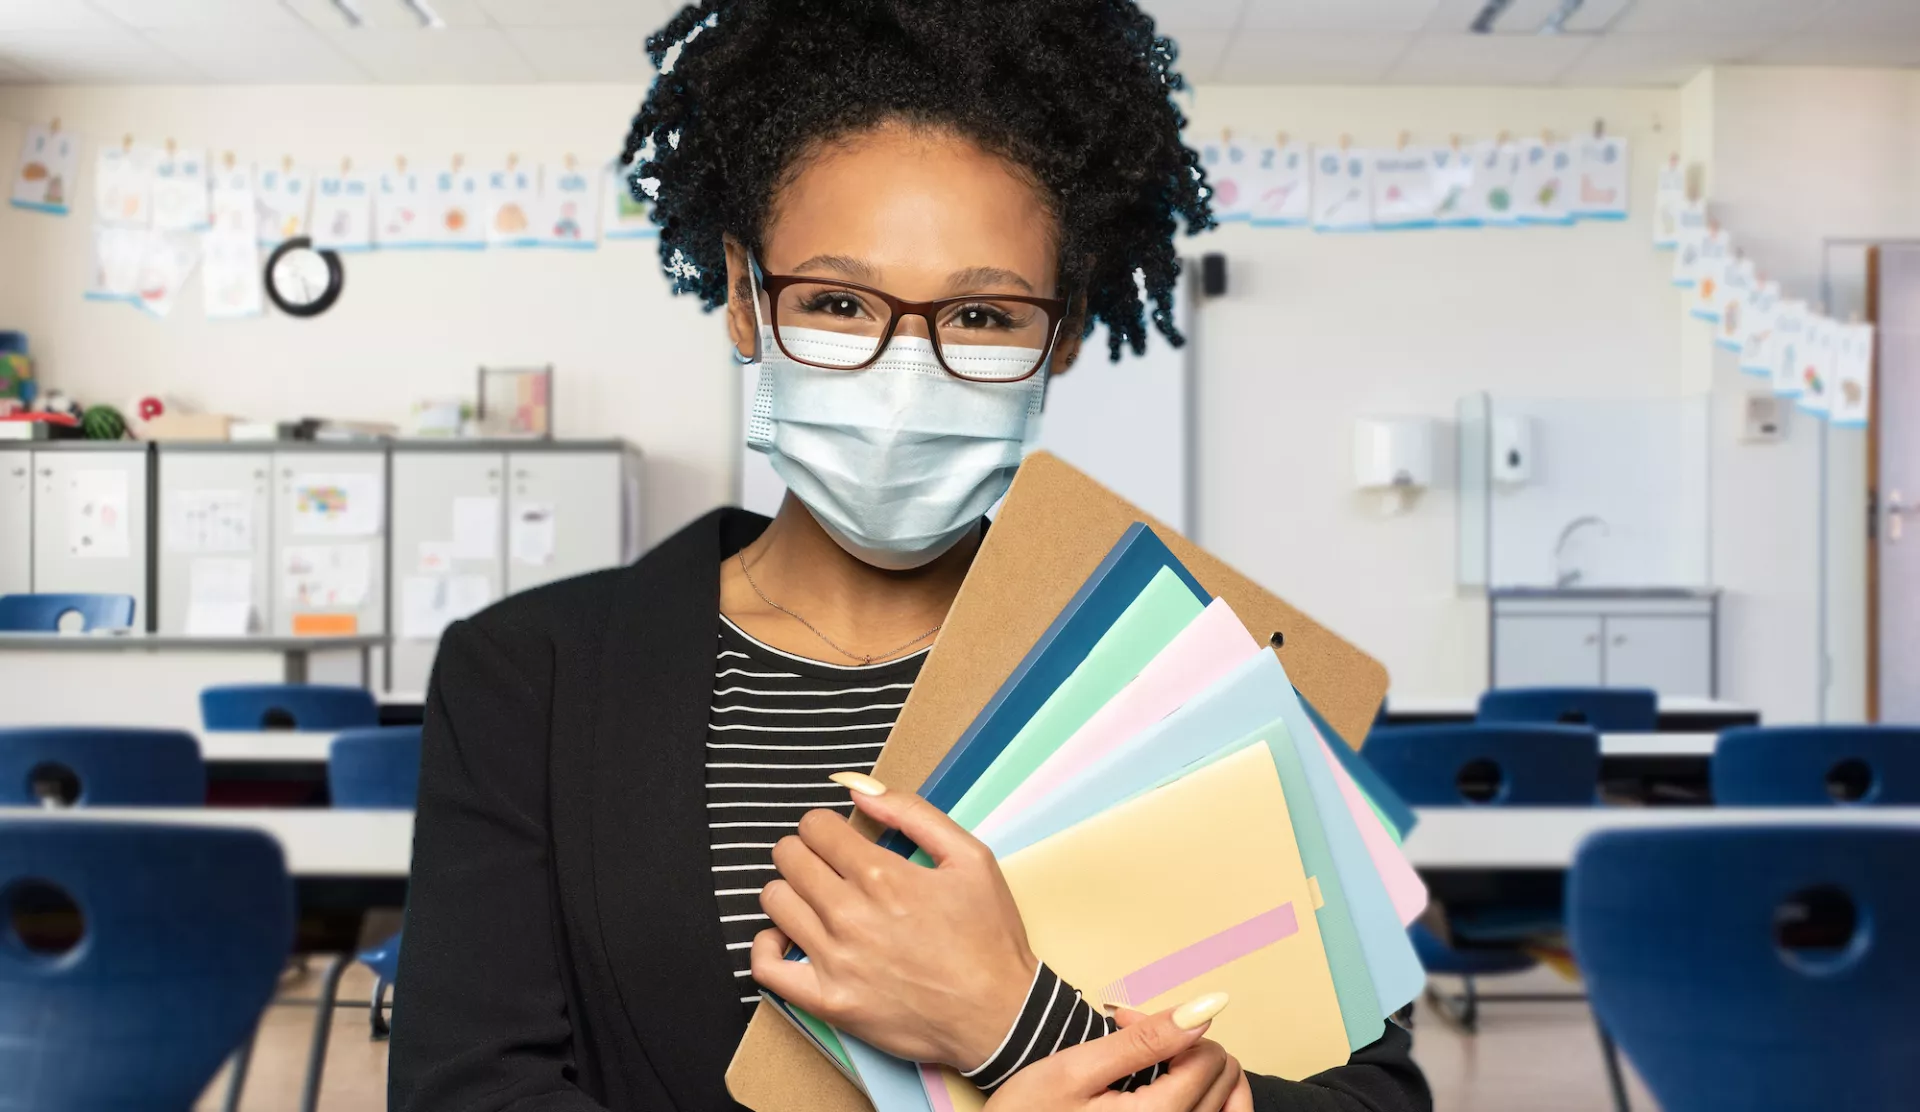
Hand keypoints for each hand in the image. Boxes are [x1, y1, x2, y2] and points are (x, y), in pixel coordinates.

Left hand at [750, 772, 1037, 1068]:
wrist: (999, 1015)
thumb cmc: (988, 937)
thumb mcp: (971, 857)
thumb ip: (914, 814)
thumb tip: (860, 791)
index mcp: (882, 876)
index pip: (816, 828)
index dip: (824, 825)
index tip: (836, 837)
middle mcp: (851, 915)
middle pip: (790, 859)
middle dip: (804, 850)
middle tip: (825, 863)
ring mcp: (835, 961)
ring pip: (775, 902)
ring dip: (790, 891)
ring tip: (814, 898)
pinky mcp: (828, 1001)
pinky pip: (767, 967)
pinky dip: (768, 946)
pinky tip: (788, 937)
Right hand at [1112, 1008, 1253, 1111]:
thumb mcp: (1078, 1069)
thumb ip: (1145, 1041)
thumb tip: (1204, 1010)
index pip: (1207, 1057)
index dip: (1170, 1027)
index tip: (1125, 1023)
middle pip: (1222, 1075)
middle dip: (1182, 1045)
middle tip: (1131, 1038)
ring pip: (1231, 1101)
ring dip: (1200, 1069)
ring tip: (1162, 1060)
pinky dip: (1208, 1096)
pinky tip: (1178, 1084)